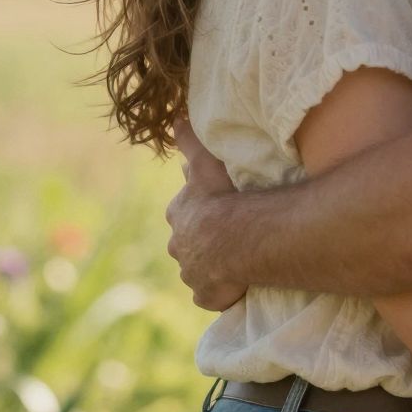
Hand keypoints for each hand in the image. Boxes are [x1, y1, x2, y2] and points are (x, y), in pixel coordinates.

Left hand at [164, 108, 248, 311]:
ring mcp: (191, 273)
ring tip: (236, 262)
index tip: (213, 211)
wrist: (236, 239)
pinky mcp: (204, 295)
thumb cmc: (222, 198)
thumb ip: (189, 139)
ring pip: (198, 270)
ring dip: (213, 267)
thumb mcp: (203, 161)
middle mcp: (179, 246)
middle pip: (188, 244)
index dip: (197, 212)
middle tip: (228, 238)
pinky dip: (219, 292)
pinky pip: (210, 295)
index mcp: (179, 215)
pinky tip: (234, 287)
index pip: (182, 214)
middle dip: (202, 242)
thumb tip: (174, 116)